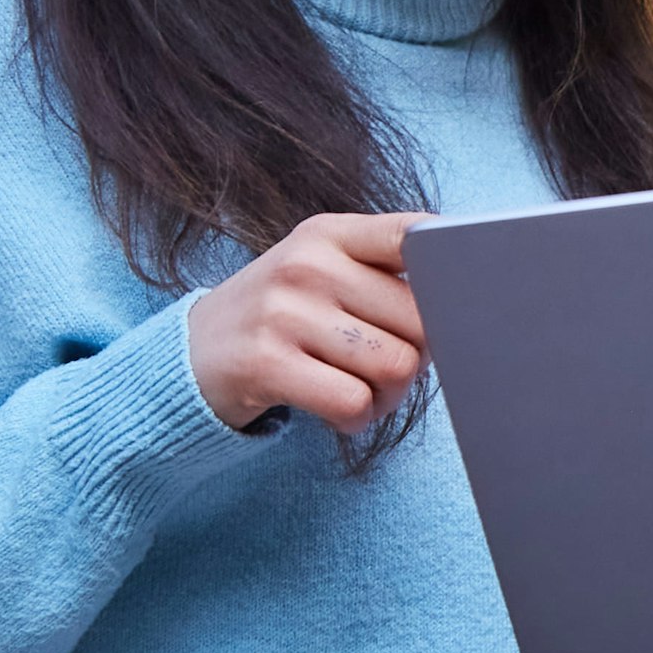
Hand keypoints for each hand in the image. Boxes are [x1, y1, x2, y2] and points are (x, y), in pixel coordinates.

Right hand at [185, 210, 431, 434]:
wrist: (189, 358)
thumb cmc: (279, 318)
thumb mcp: (319, 272)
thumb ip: (383, 275)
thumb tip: (463, 309)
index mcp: (328, 234)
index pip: (411, 235)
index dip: (450, 271)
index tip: (454, 301)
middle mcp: (307, 264)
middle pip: (420, 320)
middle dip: (419, 358)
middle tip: (389, 368)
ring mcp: (283, 312)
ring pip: (395, 366)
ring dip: (390, 395)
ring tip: (362, 391)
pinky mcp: (267, 365)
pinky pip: (354, 402)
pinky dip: (358, 418)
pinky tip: (338, 410)